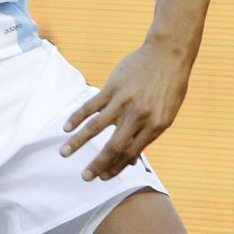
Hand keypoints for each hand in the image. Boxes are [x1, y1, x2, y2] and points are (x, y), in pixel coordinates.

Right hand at [61, 41, 193, 180]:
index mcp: (155, 126)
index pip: (131, 153)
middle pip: (113, 146)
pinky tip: (66, 128)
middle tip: (85, 178)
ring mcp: (124, 101)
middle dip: (98, 164)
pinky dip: (77, 117)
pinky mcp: (113, 87)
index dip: (116, 168)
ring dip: (78, 142)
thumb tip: (132, 161)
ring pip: (96, 127)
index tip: (103, 178)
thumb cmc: (169, 87)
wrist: (168, 55)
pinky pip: (91, 105)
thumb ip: (148, 135)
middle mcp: (139, 116)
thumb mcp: (166, 114)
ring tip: (64, 154)